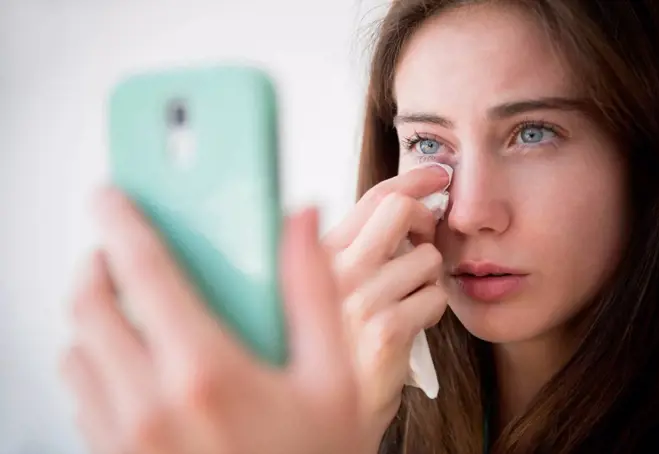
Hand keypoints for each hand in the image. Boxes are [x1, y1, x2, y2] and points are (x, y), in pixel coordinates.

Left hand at [61, 188, 363, 453]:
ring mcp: (124, 439)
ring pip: (76, 351)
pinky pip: (81, 396)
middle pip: (91, 308)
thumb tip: (301, 223)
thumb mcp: (334, 381)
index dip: (124, 223)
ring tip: (129, 307)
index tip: (113, 196)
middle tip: (119, 251)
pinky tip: (133, 362)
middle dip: (97, 265)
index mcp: (205, 372)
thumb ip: (314, 292)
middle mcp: (149, 405)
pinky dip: (93, 363)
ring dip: (93, 317)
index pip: (145, 273)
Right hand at [322, 165, 450, 448]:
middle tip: (423, 241)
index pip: (372, 198)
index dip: (412, 179)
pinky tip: (410, 326)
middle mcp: (334, 271)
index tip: (439, 173)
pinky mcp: (385, 332)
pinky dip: (431, 310)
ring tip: (407, 299)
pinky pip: (434, 299)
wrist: (323, 411)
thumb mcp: (322, 289)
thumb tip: (401, 208)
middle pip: (402, 211)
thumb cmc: (327, 346)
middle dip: (425, 220)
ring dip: (428, 278)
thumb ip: (350, 250)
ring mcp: (359, 301)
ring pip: (428, 259)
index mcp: (317, 254)